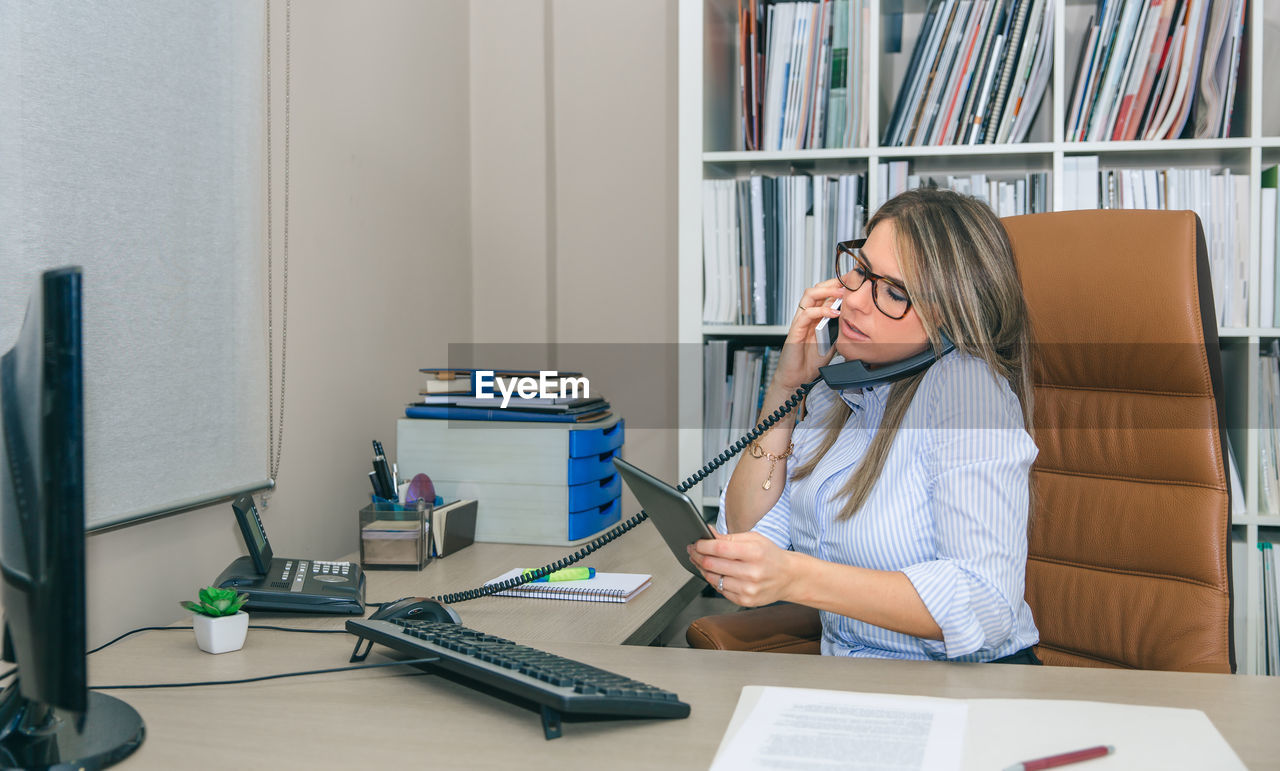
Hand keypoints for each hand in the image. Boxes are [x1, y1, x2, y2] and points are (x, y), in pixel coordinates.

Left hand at [686, 532, 800, 607]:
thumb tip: (708, 533)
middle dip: (697, 556)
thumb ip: (729, 538)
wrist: (789, 577)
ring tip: (701, 561)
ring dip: (703, 569)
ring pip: (713, 579)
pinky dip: (714, 581)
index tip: (695, 543)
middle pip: (713, 564)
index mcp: (754, 552)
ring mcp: (748, 589)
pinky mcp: (745, 600)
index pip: (719, 549)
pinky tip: (714, 573)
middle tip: (692, 551)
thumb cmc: (771, 556)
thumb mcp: (754, 539)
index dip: (702, 545)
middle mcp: (752, 572)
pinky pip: (720, 590)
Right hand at [773, 279, 843, 390]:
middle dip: (832, 283)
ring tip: (841, 293)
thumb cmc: (811, 363)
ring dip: (826, 291)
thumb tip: (855, 323)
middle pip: (816, 289)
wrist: (797, 379)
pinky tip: (834, 313)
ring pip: (809, 295)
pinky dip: (821, 310)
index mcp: (815, 318)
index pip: (823, 294)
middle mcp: (806, 316)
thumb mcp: (833, 343)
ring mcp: (800, 322)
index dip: (836, 286)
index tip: (852, 284)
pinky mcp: (796, 330)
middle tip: (848, 283)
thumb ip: (839, 331)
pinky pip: (807, 314)